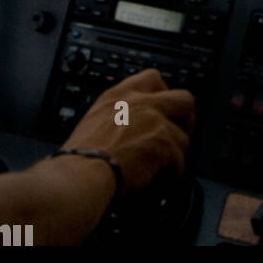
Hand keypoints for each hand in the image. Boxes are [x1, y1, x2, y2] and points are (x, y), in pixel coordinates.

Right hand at [63, 68, 195, 195]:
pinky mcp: (162, 141)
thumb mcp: (93, 124)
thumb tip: (131, 129)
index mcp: (118, 96)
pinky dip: (171, 176)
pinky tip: (158, 183)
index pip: (153, 79)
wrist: (77, 179)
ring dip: (174, 156)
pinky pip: (180, 161)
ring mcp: (153, 119)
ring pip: (183, 136)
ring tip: (161, 169)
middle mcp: (139, 102)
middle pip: (183, 99)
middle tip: (177, 136)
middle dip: (185, 120)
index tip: (164, 112)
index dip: (164, 96)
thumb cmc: (77, 163)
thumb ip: (117, 118)